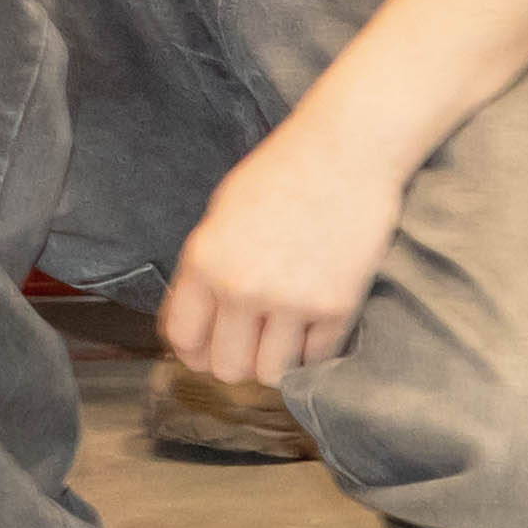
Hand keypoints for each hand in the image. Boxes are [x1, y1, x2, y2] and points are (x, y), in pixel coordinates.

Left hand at [160, 114, 407, 385]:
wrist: (344, 153)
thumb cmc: (280, 174)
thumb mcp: (222, 214)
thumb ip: (208, 267)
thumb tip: (199, 317)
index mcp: (205, 262)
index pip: (183, 338)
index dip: (193, 352)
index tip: (206, 350)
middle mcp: (242, 288)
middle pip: (226, 368)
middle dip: (235, 363)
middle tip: (249, 346)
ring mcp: (291, 302)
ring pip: (271, 374)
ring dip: (275, 363)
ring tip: (281, 339)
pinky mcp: (336, 309)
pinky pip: (316, 360)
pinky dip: (312, 352)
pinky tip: (312, 327)